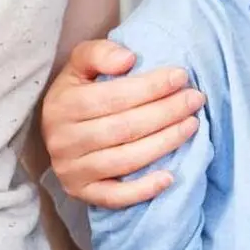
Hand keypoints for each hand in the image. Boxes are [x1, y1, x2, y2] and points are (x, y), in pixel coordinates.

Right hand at [42, 39, 204, 208]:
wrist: (54, 127)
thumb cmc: (78, 88)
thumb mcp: (80, 62)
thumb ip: (100, 53)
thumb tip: (128, 59)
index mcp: (63, 105)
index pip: (114, 97)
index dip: (151, 87)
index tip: (181, 76)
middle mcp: (64, 141)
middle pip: (125, 128)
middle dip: (166, 112)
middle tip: (195, 99)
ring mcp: (72, 171)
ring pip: (125, 160)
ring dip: (164, 143)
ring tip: (192, 125)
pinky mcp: (81, 193)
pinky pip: (114, 197)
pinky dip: (143, 190)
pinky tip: (170, 177)